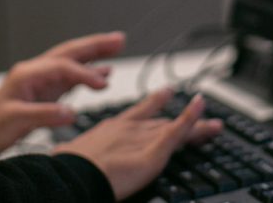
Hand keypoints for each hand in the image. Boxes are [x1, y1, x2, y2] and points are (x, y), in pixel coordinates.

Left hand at [0, 31, 125, 156]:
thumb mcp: (15, 120)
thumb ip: (44, 115)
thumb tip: (71, 112)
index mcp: (27, 74)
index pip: (62, 67)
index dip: (84, 73)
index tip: (102, 84)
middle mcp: (36, 72)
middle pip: (69, 53)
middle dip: (95, 45)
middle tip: (118, 39)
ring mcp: (42, 80)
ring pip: (72, 61)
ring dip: (95, 54)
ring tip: (117, 46)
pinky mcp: (47, 91)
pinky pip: (71, 77)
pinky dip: (89, 72)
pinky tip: (104, 71)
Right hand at [51, 89, 223, 200]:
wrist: (73, 175)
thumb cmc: (67, 170)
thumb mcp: (69, 156)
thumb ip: (73, 154)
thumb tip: (60, 156)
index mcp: (109, 130)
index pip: (137, 117)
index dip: (151, 107)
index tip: (162, 96)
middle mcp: (129, 128)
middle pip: (161, 122)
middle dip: (178, 118)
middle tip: (194, 107)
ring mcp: (143, 137)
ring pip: (176, 127)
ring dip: (196, 122)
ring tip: (213, 122)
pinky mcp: (155, 149)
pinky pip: (179, 131)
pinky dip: (193, 119)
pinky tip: (204, 111)